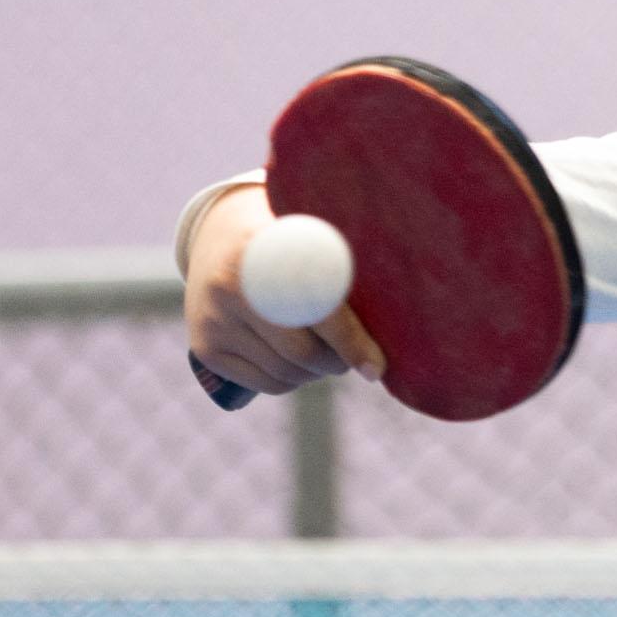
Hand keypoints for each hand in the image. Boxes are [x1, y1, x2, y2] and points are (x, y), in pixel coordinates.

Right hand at [182, 182, 387, 397]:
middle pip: (300, 352)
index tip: (377, 367)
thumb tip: (412, 308)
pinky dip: (292, 380)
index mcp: (260, 251)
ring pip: (285, 373)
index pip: (313, 309)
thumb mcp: (312, 233)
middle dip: (337, 361)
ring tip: (330, 354)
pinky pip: (265, 384)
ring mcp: (211, 320)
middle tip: (358, 356)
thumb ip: (344, 263)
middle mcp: (227, 287)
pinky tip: (300, 361)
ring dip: (318, 373)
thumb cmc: (289, 235)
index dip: (350, 340)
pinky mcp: (205, 347)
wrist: (220, 234)